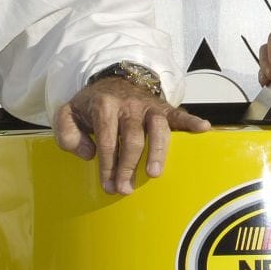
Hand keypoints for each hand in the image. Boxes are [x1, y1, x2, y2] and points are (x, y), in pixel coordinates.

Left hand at [55, 77, 209, 194]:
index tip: (108, 186)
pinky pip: (178, 113)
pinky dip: (191, 121)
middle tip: (125, 189)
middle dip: (128, 167)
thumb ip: (66, 132)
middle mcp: (128, 104)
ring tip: (154, 174)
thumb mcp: (68, 114)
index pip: (107, 141)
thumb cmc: (91, 105)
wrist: (112, 80)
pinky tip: (203, 128)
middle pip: (132, 139)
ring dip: (157, 152)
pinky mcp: (162, 107)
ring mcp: (147, 105)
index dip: (107, 166)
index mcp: (104, 106)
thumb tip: (87, 152)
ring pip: (157, 129)